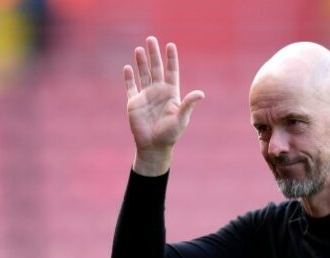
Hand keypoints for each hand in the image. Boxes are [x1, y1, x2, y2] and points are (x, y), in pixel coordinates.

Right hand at [123, 36, 203, 174]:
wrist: (154, 146)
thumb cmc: (170, 134)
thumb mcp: (181, 118)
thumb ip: (189, 104)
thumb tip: (201, 93)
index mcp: (171, 93)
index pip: (171, 72)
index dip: (171, 59)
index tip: (171, 45)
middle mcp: (158, 92)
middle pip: (156, 68)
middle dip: (154, 54)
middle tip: (151, 39)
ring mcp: (146, 96)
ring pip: (143, 74)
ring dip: (141, 62)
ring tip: (139, 48)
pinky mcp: (134, 103)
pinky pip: (130, 87)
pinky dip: (128, 78)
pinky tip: (127, 68)